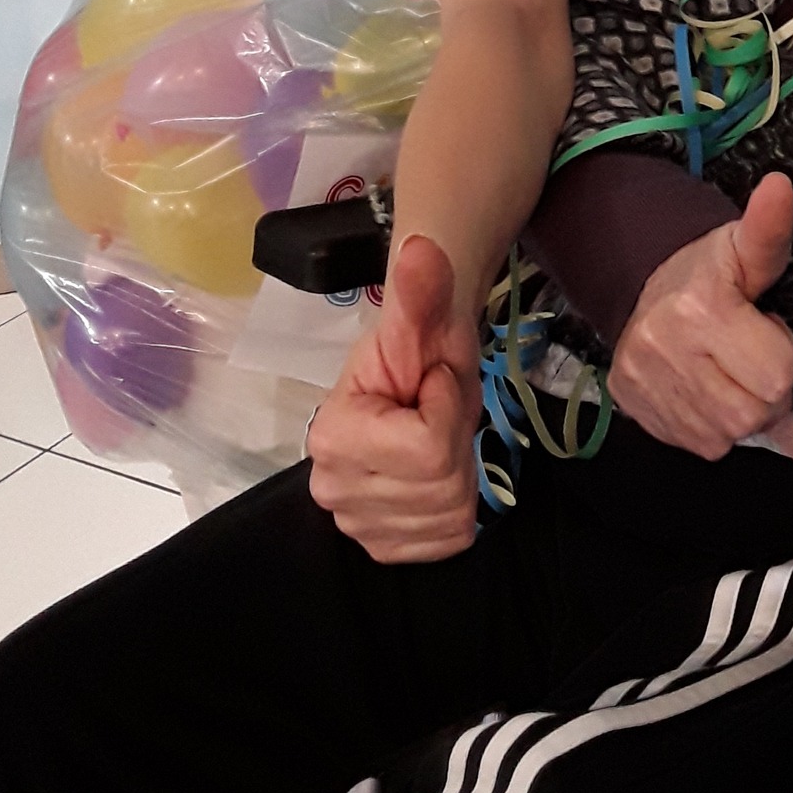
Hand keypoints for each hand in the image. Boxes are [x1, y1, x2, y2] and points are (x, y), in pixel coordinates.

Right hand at [307, 234, 480, 562]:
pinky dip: (455, 508)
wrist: (416, 374)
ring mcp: (355, 524)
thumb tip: (420, 246)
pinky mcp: (382, 545)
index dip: (446, 407)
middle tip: (439, 411)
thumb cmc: (421, 348)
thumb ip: (421, 290)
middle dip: (456, 438)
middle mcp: (332, 488)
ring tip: (438, 438)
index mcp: (333, 436)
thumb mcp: (426, 319)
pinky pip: (446, 540)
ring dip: (459, 472)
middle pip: (441, 483)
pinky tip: (436, 474)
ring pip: (449, 513)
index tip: (431, 383)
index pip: (429, 446)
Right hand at [607, 172, 792, 459]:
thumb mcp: (742, 247)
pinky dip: (712, 426)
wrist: (642, 288)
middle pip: (753, 414)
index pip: (778, 375)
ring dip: (739, 410)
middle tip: (750, 356)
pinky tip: (705, 390)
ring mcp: (647, 386)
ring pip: (727, 436)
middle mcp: (665, 350)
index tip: (765, 329)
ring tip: (728, 372)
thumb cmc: (708, 272)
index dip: (781, 354)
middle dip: (764, 390)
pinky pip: (700, 446)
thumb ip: (769, 229)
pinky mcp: (634, 410)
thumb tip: (780, 184)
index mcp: (700, 308)